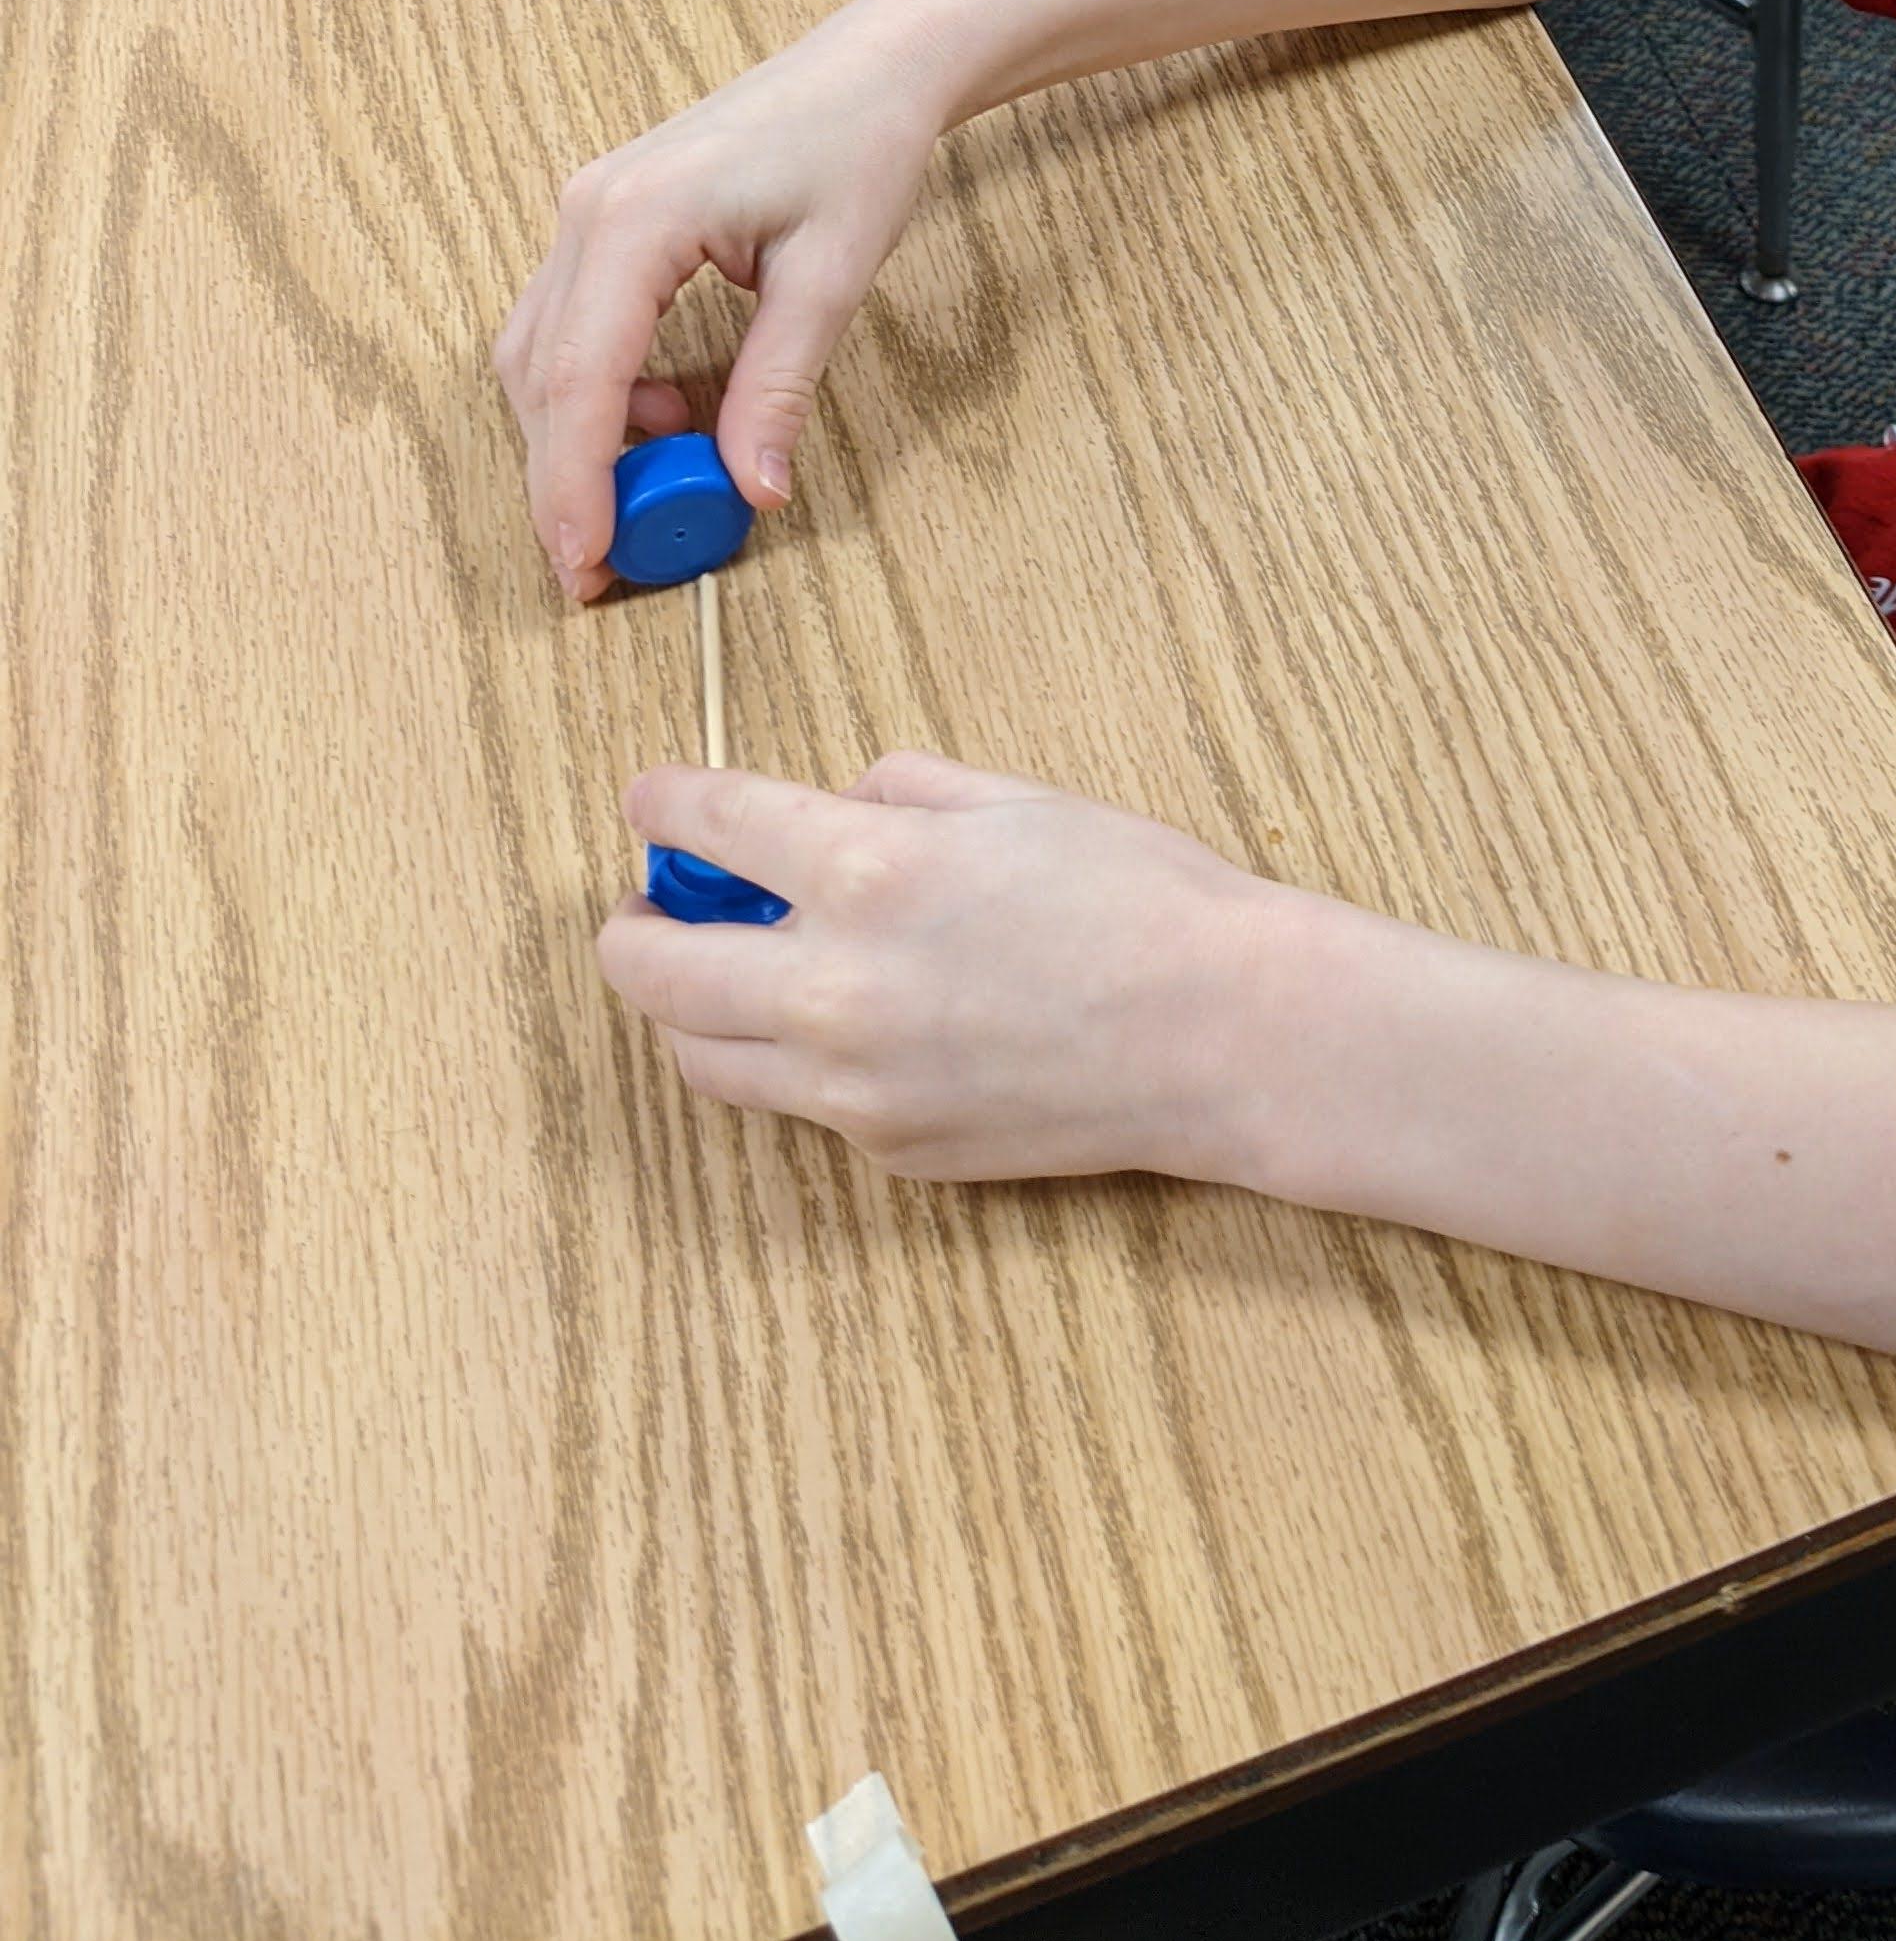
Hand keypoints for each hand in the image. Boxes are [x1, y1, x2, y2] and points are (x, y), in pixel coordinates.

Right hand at [495, 0, 948, 592]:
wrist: (870, 66)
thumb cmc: (859, 149)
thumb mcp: (829, 279)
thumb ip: (778, 388)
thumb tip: (755, 491)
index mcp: (637, 219)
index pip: (580, 378)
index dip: (573, 483)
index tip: (586, 563)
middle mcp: (588, 210)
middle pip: (542, 377)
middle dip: (565, 479)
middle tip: (605, 565)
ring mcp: (587, 210)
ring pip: (544, 356)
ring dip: (583, 436)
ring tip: (664, 486)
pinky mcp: (605, 220)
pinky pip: (573, 326)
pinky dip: (605, 389)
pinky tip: (672, 415)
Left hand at [599, 752, 1288, 1180]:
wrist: (1220, 1033)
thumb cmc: (1138, 899)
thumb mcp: (1013, 798)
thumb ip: (894, 791)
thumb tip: (826, 807)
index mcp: (866, 874)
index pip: (708, 826)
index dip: (663, 802)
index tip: (653, 798)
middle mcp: (834, 989)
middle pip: (652, 970)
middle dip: (631, 925)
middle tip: (650, 904)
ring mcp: (853, 1088)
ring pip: (698, 1058)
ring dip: (687, 1005)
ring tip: (723, 969)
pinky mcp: (887, 1149)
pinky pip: (796, 1103)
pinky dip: (790, 1057)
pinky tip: (845, 1020)